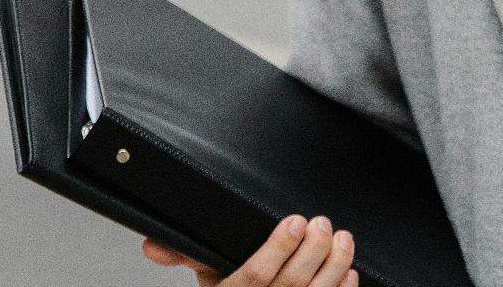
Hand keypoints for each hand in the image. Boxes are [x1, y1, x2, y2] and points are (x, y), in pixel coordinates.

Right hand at [142, 214, 357, 286]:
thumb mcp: (208, 277)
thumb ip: (186, 255)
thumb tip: (153, 244)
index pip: (255, 276)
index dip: (278, 248)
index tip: (295, 221)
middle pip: (292, 284)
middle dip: (313, 249)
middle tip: (322, 223)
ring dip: (335, 266)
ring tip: (342, 240)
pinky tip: (350, 272)